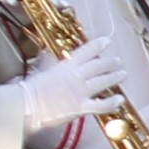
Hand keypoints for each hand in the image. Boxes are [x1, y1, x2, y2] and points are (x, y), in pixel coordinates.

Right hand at [5, 55, 121, 137]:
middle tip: (118, 61)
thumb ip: (45, 62)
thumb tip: (43, 55)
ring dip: (114, 77)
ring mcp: (80, 92)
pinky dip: (112, 103)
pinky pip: (100, 105)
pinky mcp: (80, 107)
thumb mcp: (37, 69)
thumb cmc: (27, 89)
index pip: (85, 51)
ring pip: (103, 82)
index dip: (98, 45)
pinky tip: (120, 100)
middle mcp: (76, 76)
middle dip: (109, 63)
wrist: (26, 105)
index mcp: (65, 66)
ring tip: (123, 74)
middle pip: (98, 66)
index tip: (107, 41)